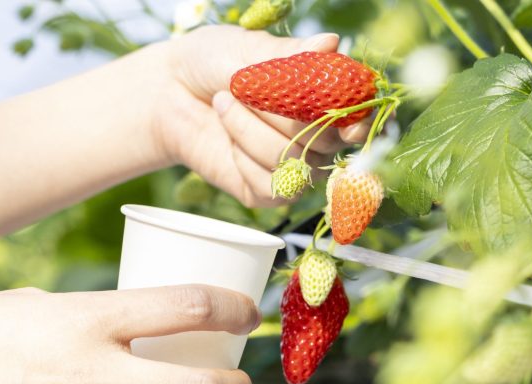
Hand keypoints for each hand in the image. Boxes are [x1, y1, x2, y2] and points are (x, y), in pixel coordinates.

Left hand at [154, 26, 369, 206]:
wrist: (169, 90)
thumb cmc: (216, 62)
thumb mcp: (253, 50)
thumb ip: (294, 55)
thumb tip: (331, 44)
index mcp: (327, 100)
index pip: (362, 120)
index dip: (363, 125)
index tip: (349, 126)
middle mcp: (320, 139)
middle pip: (327, 143)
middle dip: (283, 115)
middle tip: (245, 84)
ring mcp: (297, 169)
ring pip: (295, 165)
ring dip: (251, 131)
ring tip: (223, 102)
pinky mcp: (269, 192)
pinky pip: (272, 187)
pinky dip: (243, 159)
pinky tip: (227, 140)